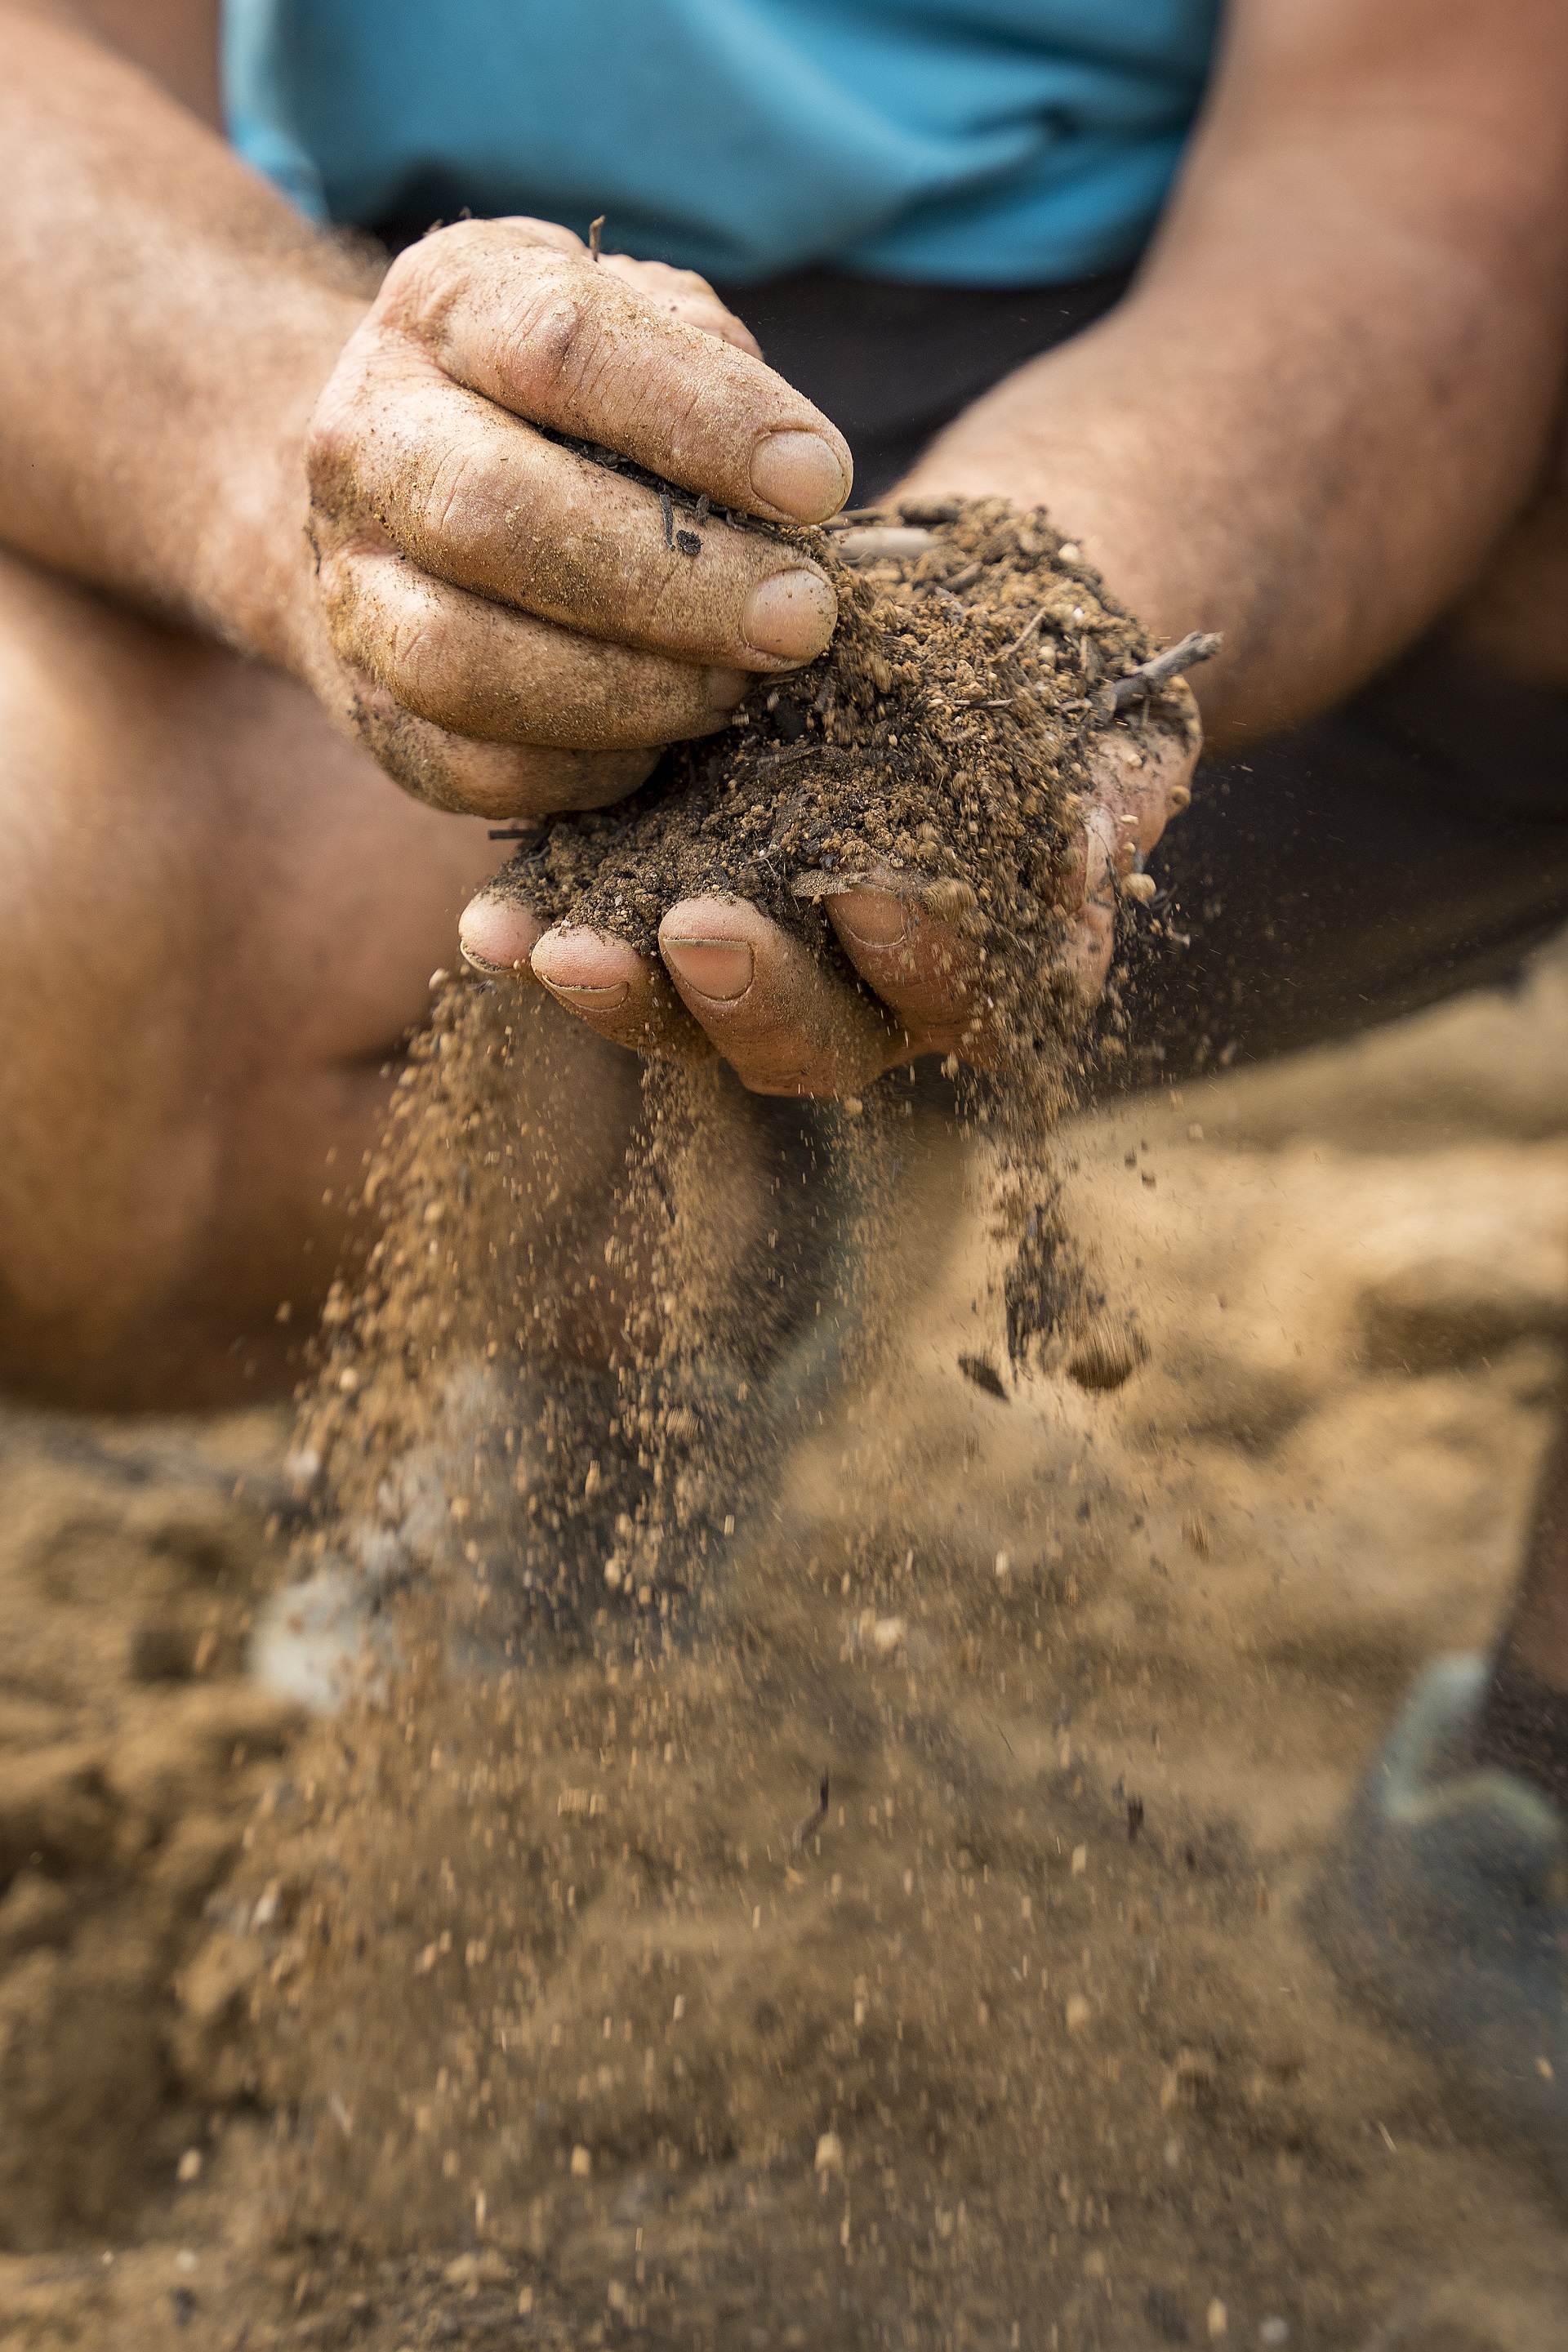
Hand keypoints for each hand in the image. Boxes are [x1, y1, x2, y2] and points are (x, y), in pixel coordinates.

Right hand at [296, 217, 852, 817]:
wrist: (394, 482)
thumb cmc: (557, 399)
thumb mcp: (626, 320)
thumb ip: (705, 361)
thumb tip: (792, 481)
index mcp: (446, 306)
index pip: (563, 345)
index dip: (702, 419)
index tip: (818, 484)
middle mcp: (370, 439)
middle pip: (494, 514)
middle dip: (672, 582)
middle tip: (800, 619)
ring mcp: (351, 584)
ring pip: (460, 661)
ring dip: (628, 691)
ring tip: (738, 687)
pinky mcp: (368, 709)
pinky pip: (471, 765)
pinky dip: (586, 768)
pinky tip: (665, 739)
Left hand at [458, 693, 1198, 1092]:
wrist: (969, 626)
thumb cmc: (1061, 692)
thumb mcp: (1110, 723)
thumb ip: (1110, 792)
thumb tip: (1087, 861)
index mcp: (985, 974)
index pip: (957, 1001)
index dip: (917, 960)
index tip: (872, 885)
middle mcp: (866, 1002)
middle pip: (809, 1040)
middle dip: (752, 991)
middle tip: (698, 927)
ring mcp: (761, 966)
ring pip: (689, 1017)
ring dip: (623, 990)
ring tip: (553, 947)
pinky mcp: (667, 911)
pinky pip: (605, 947)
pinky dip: (545, 937)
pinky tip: (490, 926)